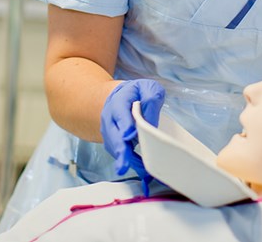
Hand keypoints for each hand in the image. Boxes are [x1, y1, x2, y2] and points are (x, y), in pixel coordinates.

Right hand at [100, 79, 164, 193]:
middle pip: (113, 136)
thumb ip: (151, 98)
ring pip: (116, 148)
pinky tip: (143, 173)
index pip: (120, 113)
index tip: (129, 135)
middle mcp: (110, 118)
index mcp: (118, 101)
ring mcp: (110, 133)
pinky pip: (120, 155)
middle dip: (120, 151)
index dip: (124, 125)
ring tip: (143, 173)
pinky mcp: (114, 144)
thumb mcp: (147, 87)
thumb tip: (151, 120)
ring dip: (128, 161)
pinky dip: (131, 164)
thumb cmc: (135, 94)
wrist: (116, 98)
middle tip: (124, 165)